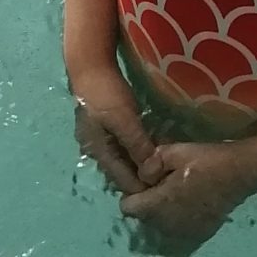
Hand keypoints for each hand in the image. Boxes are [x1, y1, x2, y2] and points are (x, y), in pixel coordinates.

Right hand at [72, 72, 164, 197]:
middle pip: (121, 172)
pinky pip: (123, 147)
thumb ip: (137, 145)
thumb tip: (151, 172)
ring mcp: (99, 139)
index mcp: (98, 152)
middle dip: (141, 178)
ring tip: (162, 169)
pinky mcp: (105, 128)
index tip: (165, 190)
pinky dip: (136, 152)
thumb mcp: (124, 119)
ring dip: (140, 165)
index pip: (122, 179)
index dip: (142, 187)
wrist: (90, 65)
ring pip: (123, 160)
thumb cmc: (106, 92)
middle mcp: (96, 150)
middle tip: (167, 180)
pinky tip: (151, 151)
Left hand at [119, 143, 256, 248]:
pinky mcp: (200, 234)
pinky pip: (178, 227)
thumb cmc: (208, 160)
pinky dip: (180, 216)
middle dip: (149, 200)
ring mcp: (184, 232)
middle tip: (165, 181)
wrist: (244, 172)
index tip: (147, 180)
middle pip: (144, 215)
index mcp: (158, 204)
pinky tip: (193, 200)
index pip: (127, 207)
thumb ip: (150, 164)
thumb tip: (141, 175)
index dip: (132, 191)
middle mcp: (167, 224)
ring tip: (180, 190)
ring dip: (164, 209)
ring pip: (160, 223)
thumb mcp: (175, 151)